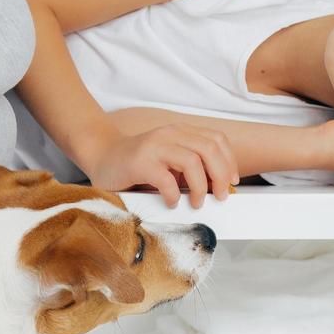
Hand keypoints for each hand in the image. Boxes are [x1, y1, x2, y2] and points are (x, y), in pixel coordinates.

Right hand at [85, 124, 237, 208]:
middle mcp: (169, 134)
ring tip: (196, 202)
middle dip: (220, 176)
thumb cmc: (138, 164)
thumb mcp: (170, 160)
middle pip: (209, 149)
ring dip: (199, 187)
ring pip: (192, 162)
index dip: (229, 161)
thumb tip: (219, 187)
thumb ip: (191, 167)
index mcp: (179, 132)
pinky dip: (174, 195)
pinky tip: (171, 201)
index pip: (216, 140)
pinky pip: (166, 179)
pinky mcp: (139, 163)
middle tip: (219, 196)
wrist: (102, 157)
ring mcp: (154, 147)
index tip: (232, 182)